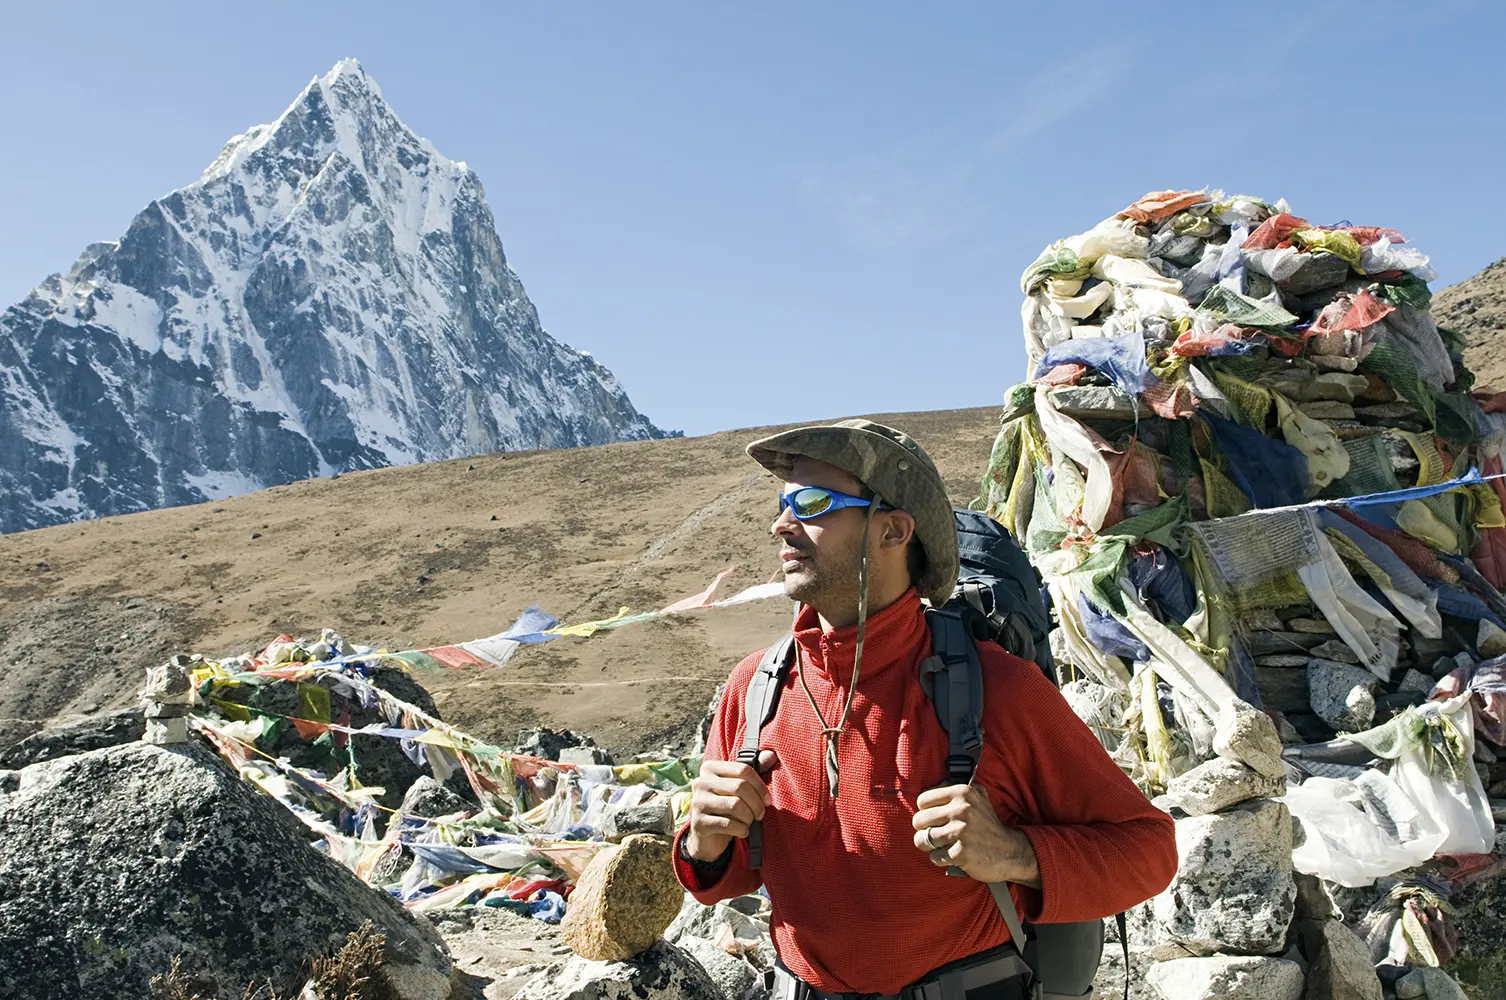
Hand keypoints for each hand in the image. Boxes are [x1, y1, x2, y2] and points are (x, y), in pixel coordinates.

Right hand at [685, 750, 777, 861]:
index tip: (767, 800)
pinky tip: (742, 831)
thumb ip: (755, 769)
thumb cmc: (727, 807)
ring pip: (736, 806)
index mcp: (710, 768)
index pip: (743, 769)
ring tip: (749, 822)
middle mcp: (701, 782)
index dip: (760, 786)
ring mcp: (697, 802)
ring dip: (749, 817)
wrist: (709, 837)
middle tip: (760, 814)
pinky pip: (729, 824)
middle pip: (740, 787)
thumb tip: (772, 755)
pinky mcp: (698, 823)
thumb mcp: (739, 787)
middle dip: (756, 803)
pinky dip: (742, 829)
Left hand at [912, 784, 1040, 887]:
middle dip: (923, 830)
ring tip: (941, 846)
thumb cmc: (989, 825)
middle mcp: (961, 810)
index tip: (934, 819)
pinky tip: (951, 856)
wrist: (1011, 852)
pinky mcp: (961, 853)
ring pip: (922, 839)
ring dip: (929, 846)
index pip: (923, 800)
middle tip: (935, 834)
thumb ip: (957, 788)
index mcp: (962, 793)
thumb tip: (933, 786)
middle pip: (919, 820)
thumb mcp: (979, 797)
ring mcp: (961, 832)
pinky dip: (940, 859)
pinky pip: (934, 857)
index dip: (925, 812)